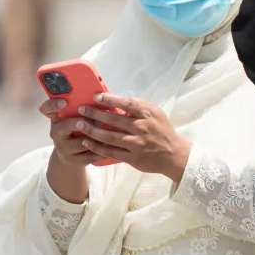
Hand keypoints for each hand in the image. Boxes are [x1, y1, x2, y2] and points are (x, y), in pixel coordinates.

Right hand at [40, 97, 115, 168]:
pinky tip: (112, 145)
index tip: (64, 102)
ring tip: (109, 132)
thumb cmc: (77, 130)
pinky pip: (90, 155)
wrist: (72, 155)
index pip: (46, 109)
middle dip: (79, 122)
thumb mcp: (75, 117)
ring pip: (80, 143)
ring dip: (96, 137)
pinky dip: (103, 150)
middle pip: (63, 127)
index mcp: (56, 118)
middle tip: (95, 119)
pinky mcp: (75, 160)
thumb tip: (104, 96)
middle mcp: (57, 133)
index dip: (53, 105)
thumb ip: (84, 107)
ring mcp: (64, 148)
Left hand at [74, 94, 191, 181]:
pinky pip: (111, 152)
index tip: (96, 97)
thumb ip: (138, 107)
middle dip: (95, 114)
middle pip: (114, 120)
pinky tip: (87, 142)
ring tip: (80, 125)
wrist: (174, 155)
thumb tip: (116, 100)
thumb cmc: (162, 131)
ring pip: (110, 137)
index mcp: (148, 114)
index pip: (127, 103)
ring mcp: (137, 143)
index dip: (110, 99)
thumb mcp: (155, 113)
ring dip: (92, 130)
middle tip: (82, 110)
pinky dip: (98, 147)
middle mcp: (142, 128)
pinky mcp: (133, 157)